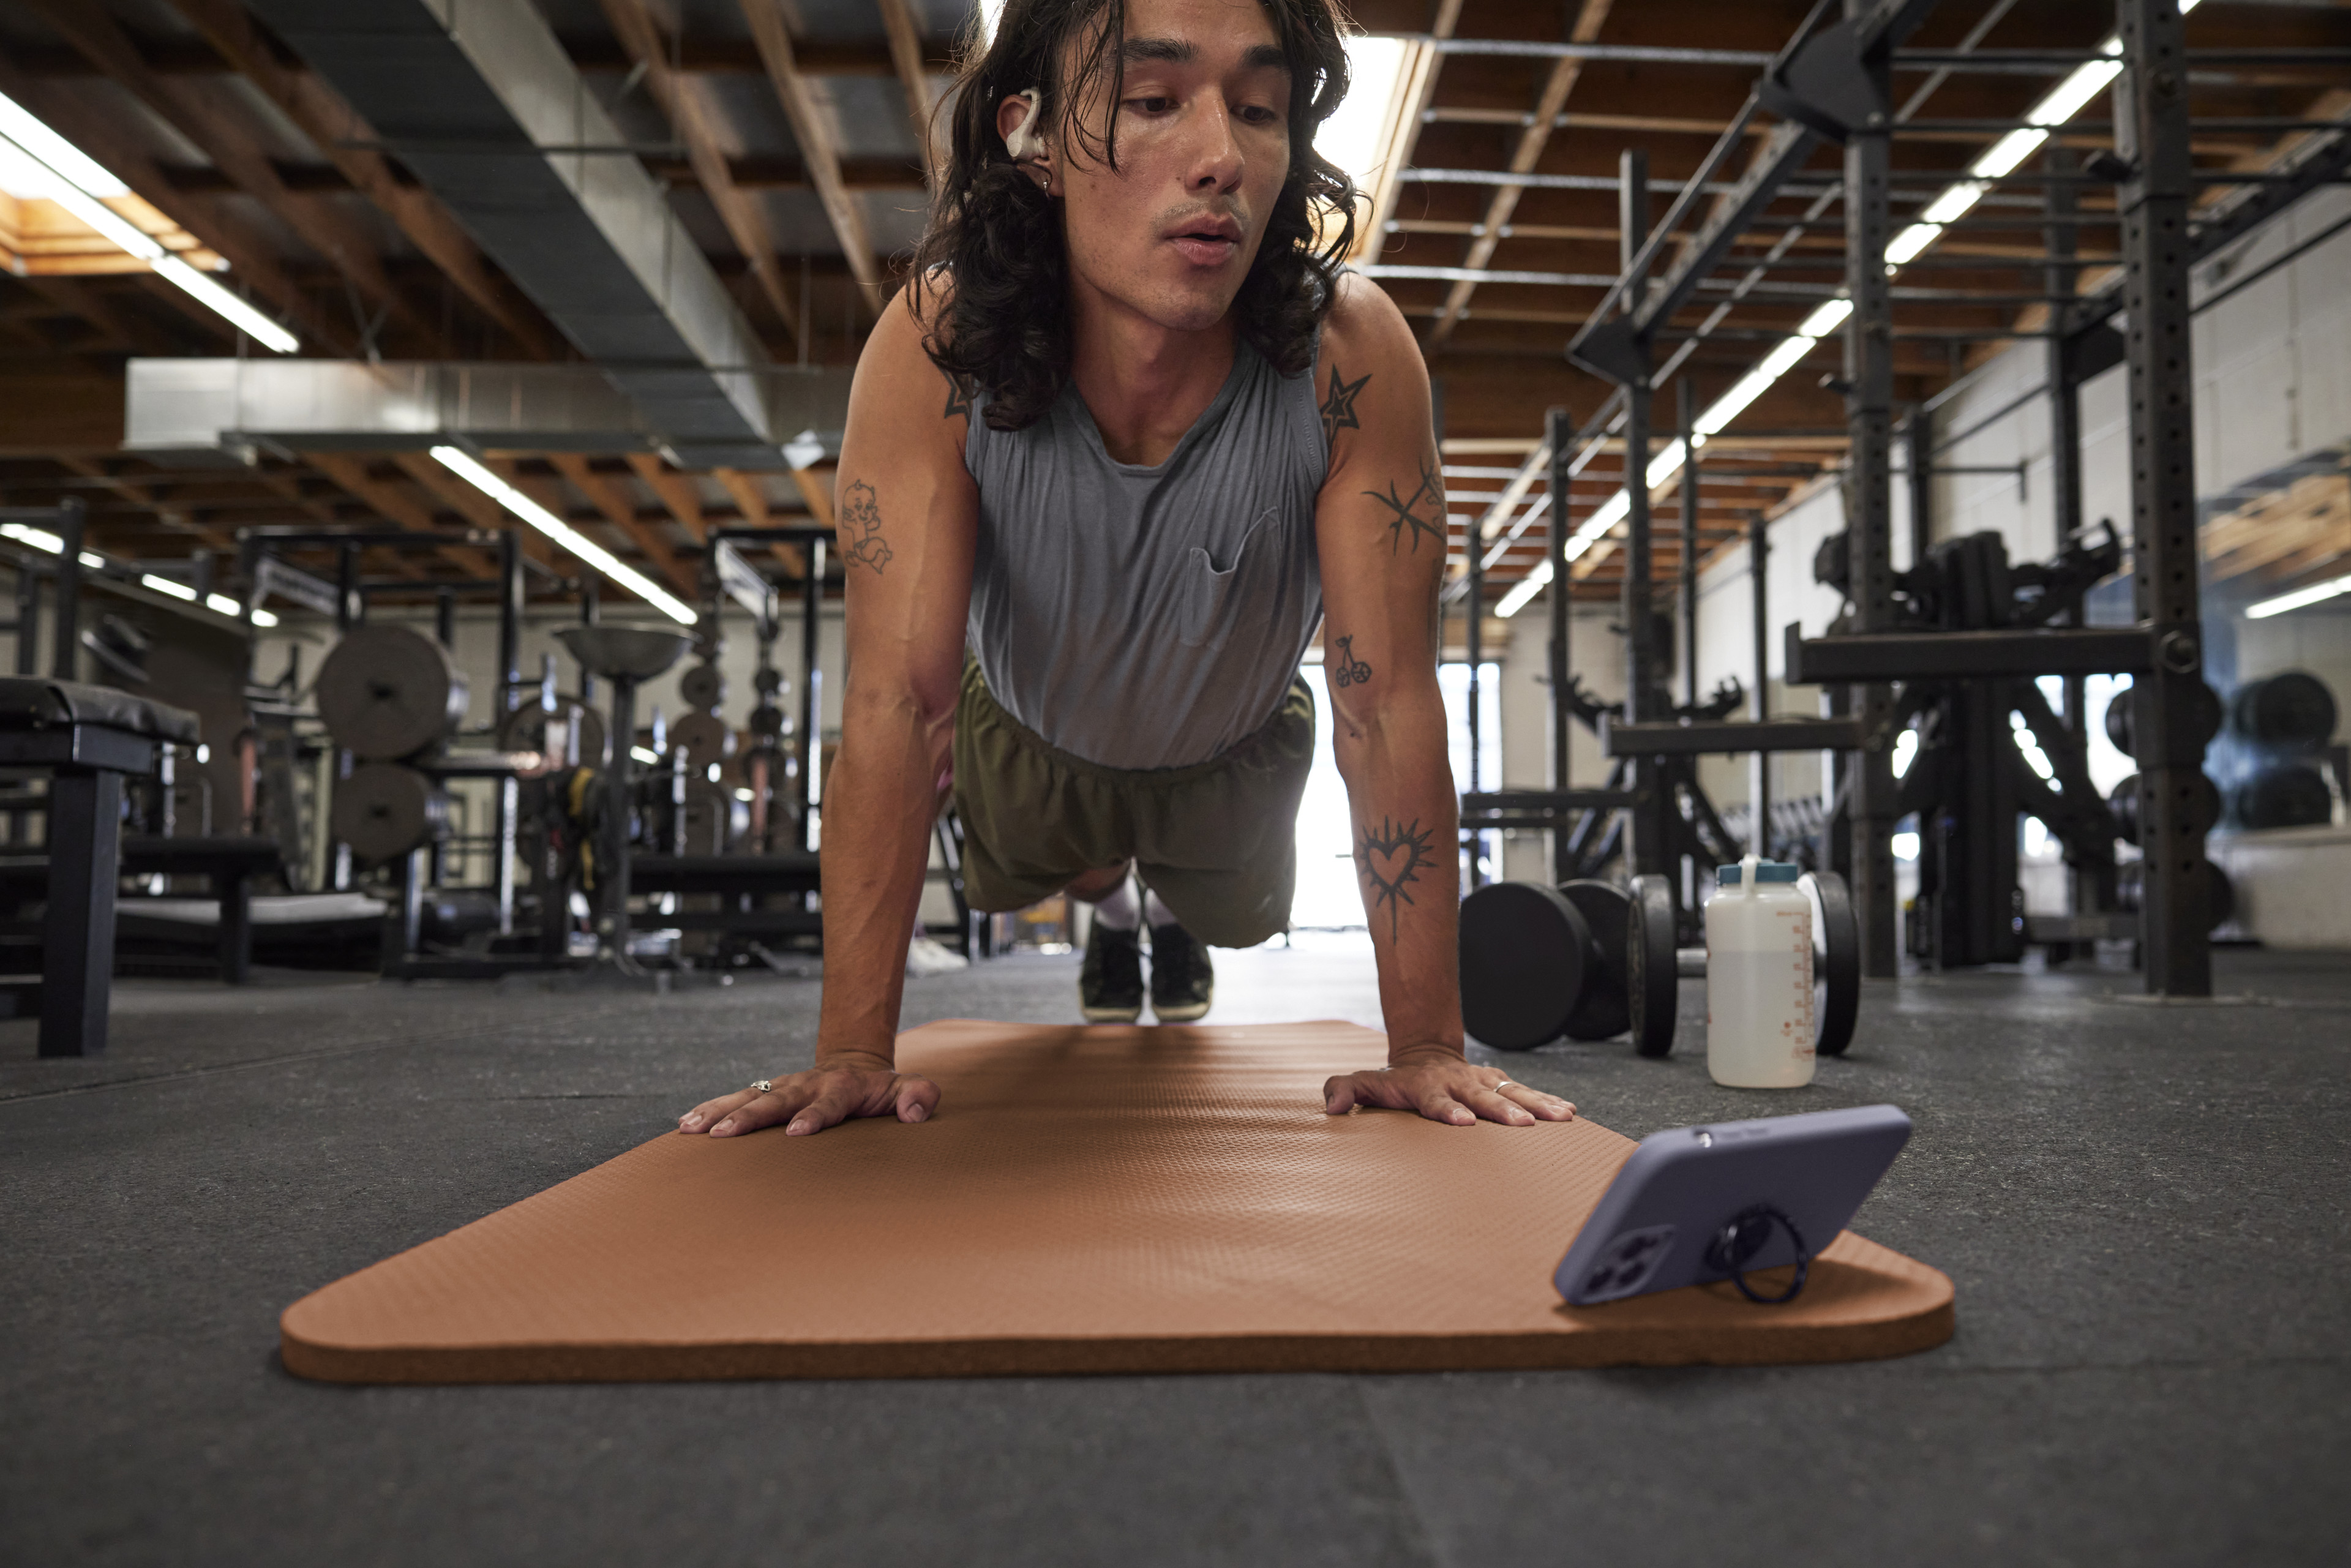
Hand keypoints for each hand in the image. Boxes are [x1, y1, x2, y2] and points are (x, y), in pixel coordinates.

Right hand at [677, 1053, 939, 1137]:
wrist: (853, 1067)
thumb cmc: (880, 1090)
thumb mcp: (908, 1089)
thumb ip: (919, 1096)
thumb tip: (915, 1111)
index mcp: (841, 1088)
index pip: (828, 1104)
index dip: (814, 1116)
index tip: (798, 1132)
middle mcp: (805, 1085)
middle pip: (776, 1100)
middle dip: (749, 1116)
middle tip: (724, 1133)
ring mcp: (782, 1088)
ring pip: (748, 1097)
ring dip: (719, 1112)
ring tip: (691, 1128)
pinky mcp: (765, 1093)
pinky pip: (734, 1100)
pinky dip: (710, 1110)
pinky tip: (685, 1125)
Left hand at [1323, 1048, 1575, 1127]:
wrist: (1425, 1055)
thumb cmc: (1394, 1080)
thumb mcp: (1365, 1082)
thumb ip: (1344, 1091)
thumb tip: (1331, 1107)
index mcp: (1427, 1088)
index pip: (1436, 1101)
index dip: (1448, 1111)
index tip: (1463, 1122)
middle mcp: (1459, 1084)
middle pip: (1483, 1097)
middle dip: (1502, 1110)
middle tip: (1523, 1124)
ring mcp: (1483, 1082)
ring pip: (1512, 1091)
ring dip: (1536, 1104)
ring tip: (1561, 1117)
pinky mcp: (1500, 1084)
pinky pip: (1527, 1092)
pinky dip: (1548, 1101)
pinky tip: (1569, 1113)